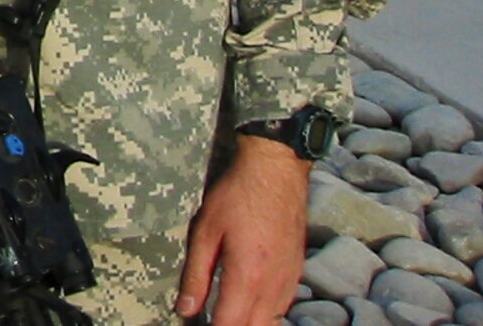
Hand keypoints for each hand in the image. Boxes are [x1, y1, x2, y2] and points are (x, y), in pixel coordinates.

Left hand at [175, 136, 309, 322]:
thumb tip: (185, 310)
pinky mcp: (297, 273)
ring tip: (225, 313)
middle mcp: (273, 286)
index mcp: (248, 277)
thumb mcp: (205, 232)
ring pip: (270, 322)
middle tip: (209, 319)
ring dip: (248, 323)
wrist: (276, 172)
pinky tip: (248, 303)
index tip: (196, 325)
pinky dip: (265, 313)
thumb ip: (196, 275)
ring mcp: (290, 281)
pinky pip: (281, 307)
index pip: (229, 325)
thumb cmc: (236, 196)